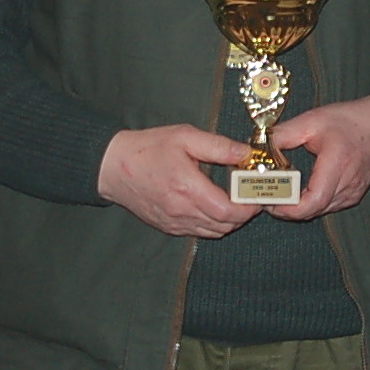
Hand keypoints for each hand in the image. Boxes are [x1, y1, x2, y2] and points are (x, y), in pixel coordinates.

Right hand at [98, 124, 258, 237]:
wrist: (113, 167)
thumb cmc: (148, 148)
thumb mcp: (185, 137)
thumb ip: (218, 146)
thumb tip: (246, 154)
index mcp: (187, 188)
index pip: (229, 211)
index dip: (249, 207)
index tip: (256, 195)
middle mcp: (181, 211)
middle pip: (225, 225)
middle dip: (244, 214)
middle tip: (249, 197)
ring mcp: (174, 222)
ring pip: (214, 232)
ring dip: (229, 221)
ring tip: (234, 202)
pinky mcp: (168, 227)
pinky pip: (198, 233)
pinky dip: (212, 225)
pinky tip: (213, 207)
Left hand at [267, 91, 369, 220]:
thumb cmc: (350, 120)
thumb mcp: (312, 120)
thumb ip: (284, 134)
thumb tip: (258, 145)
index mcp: (337, 163)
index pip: (312, 201)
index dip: (288, 207)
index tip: (269, 199)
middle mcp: (347, 184)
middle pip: (312, 211)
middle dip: (286, 208)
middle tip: (266, 196)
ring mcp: (352, 193)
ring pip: (318, 212)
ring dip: (297, 207)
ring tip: (278, 193)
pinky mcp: (352, 197)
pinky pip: (326, 207)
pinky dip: (309, 204)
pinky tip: (297, 192)